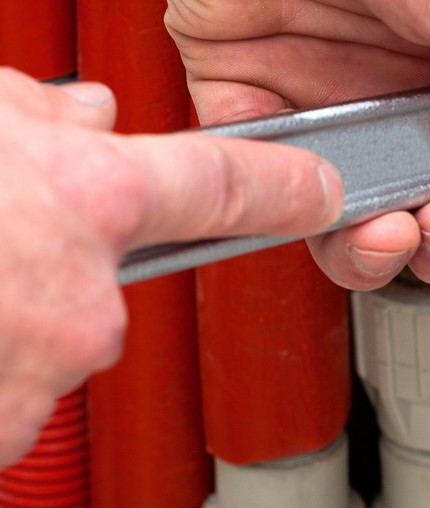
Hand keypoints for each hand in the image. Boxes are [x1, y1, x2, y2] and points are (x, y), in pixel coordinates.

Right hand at [0, 69, 342, 463]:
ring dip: (5, 316)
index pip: (227, 182)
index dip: (285, 184)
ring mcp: (36, 375)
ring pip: (50, 342)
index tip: (320, 189)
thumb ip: (43, 117)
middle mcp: (84, 297)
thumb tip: (94, 113)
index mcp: (87, 197)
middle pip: (113, 280)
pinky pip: (1, 394)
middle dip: (60, 263)